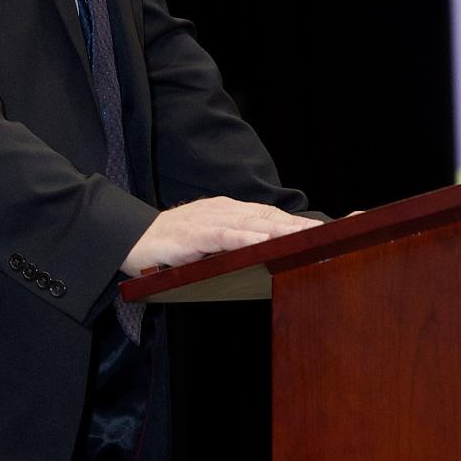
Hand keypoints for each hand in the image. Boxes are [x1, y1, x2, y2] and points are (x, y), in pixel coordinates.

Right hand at [121, 199, 311, 276]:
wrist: (132, 239)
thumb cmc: (173, 244)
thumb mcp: (210, 240)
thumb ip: (235, 242)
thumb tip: (266, 251)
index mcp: (230, 211)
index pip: (270, 215)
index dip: (296, 221)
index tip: (324, 229)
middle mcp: (224, 210)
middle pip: (268, 217)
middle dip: (298, 225)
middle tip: (328, 232)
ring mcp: (209, 220)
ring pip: (252, 223)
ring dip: (281, 230)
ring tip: (306, 236)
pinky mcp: (194, 233)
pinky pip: (225, 235)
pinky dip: (246, 238)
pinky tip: (264, 242)